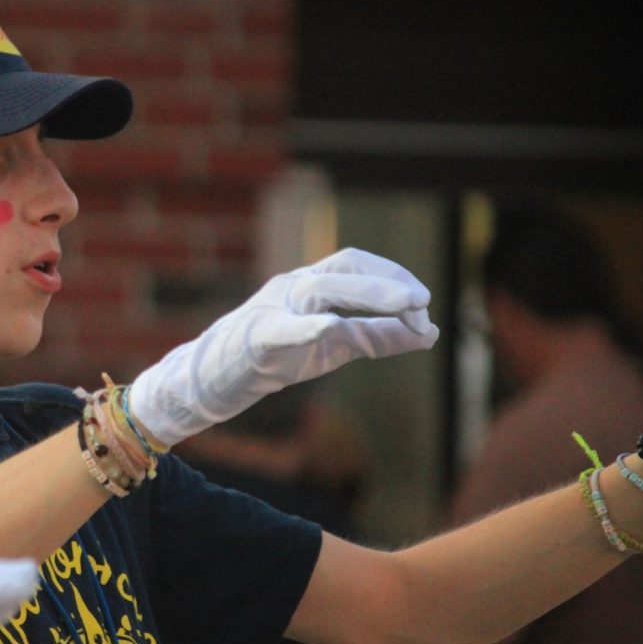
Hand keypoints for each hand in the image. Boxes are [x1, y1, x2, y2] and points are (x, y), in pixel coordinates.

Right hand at [129, 248, 438, 445]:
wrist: (212, 378)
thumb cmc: (275, 358)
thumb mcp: (334, 345)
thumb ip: (377, 336)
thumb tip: (429, 333)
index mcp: (311, 286)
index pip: (356, 264)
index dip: (393, 277)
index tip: (423, 303)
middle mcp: (293, 287)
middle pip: (343, 269)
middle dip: (385, 282)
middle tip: (421, 300)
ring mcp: (272, 309)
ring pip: (321, 290)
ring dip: (366, 294)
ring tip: (404, 305)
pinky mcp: (255, 339)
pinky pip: (282, 329)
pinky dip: (307, 327)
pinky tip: (330, 327)